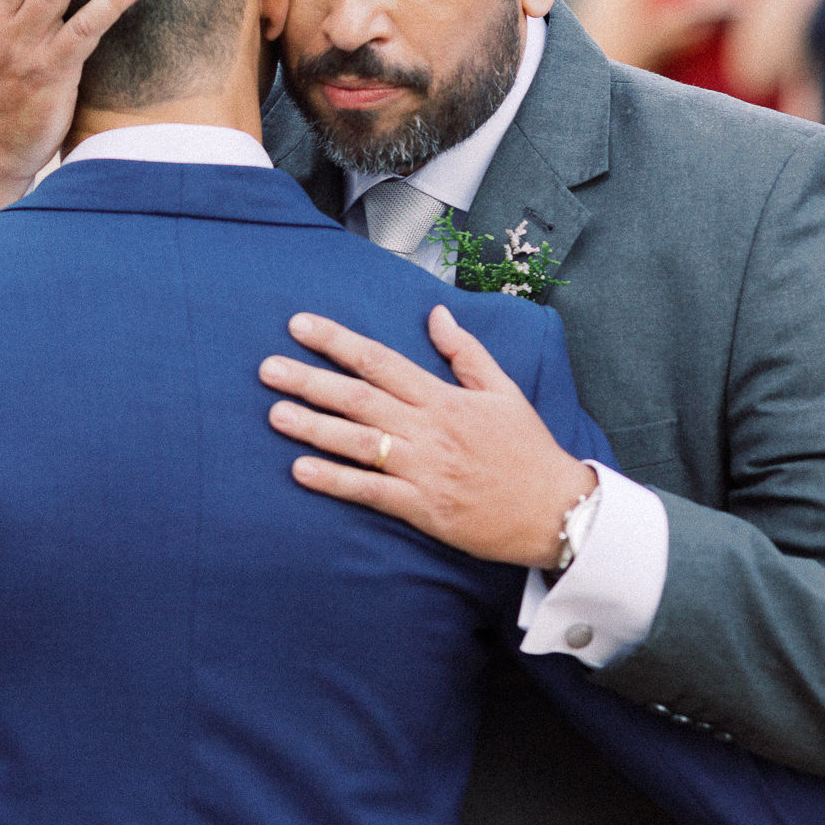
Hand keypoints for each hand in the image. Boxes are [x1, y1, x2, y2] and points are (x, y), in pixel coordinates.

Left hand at [259, 307, 597, 567]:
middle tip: (267, 368)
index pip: (381, 361)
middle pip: (360, 398)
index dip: (338, 342)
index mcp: (445, 397)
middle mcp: (430, 429)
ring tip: (274, 414)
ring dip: (315, 427)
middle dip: (311, 380)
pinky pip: (372, 491)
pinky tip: (301, 470)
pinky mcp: (425, 507)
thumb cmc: (527, 450)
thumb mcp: (504, 390)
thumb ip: (465, 351)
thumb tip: (435, 313)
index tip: (299, 326)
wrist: (557, 510)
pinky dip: (336, 481)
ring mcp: (426, 469)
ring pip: (361, 442)